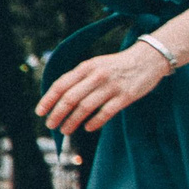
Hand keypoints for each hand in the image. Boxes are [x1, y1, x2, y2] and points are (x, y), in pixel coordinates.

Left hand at [41, 42, 171, 132]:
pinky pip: (106, 112)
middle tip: (50, 125)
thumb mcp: (95, 65)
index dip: (48, 100)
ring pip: (85, 107)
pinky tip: (87, 128)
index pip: (61, 85)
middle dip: (57, 114)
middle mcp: (97, 75)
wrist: (149, 58)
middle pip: (70, 98)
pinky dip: (94, 122)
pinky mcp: (126, 96)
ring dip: (72, 121)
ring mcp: (112, 86)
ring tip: (65, 130)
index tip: (40, 112)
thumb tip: (57, 99)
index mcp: (86, 67)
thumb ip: (78, 78)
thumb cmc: (116, 66)